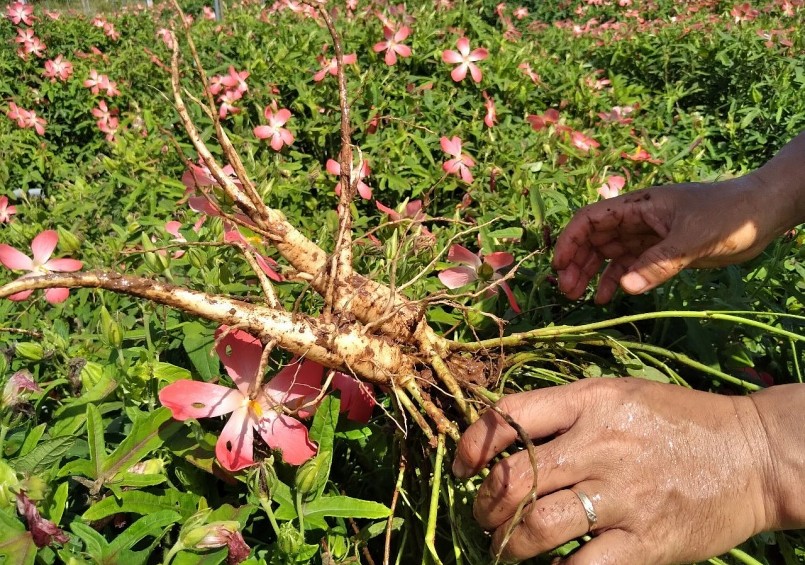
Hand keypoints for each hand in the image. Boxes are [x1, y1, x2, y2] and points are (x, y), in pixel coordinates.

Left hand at [452, 378, 772, 563]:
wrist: (753, 453)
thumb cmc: (678, 419)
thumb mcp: (618, 393)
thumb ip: (563, 410)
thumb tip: (502, 436)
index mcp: (590, 401)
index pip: (509, 417)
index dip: (471, 445)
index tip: (461, 468)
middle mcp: (601, 444)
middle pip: (514, 480)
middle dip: (484, 505)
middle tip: (484, 517)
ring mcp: (623, 495)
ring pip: (537, 526)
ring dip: (507, 544)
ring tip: (505, 547)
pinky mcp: (647, 541)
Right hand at [552, 175, 784, 302]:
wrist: (763, 214)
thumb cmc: (727, 215)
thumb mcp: (691, 239)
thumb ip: (657, 264)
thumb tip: (623, 289)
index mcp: (639, 206)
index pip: (592, 219)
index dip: (571, 240)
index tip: (560, 266)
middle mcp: (638, 220)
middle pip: (595, 239)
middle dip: (577, 262)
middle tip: (567, 290)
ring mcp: (649, 236)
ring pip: (610, 254)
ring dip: (592, 273)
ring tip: (579, 296)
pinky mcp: (662, 252)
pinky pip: (631, 266)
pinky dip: (618, 280)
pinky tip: (609, 298)